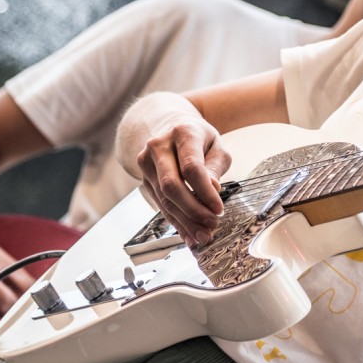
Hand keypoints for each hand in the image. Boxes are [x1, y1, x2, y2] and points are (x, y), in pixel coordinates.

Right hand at [133, 111, 232, 245]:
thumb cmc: (199, 139)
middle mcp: (159, 146)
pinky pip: (160, 205)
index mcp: (182, 132)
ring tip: (202, 235)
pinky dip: (176, 222)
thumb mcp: (215, 145)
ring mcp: (146, 162)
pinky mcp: (143, 178)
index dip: (205, 192)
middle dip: (193, 210)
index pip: (191, 167)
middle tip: (211, 225)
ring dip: (184, 221)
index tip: (219, 209)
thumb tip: (213, 190)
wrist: (169, 127)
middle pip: (172, 185)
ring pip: (164, 199)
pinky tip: (189, 234)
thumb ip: (214, 167)